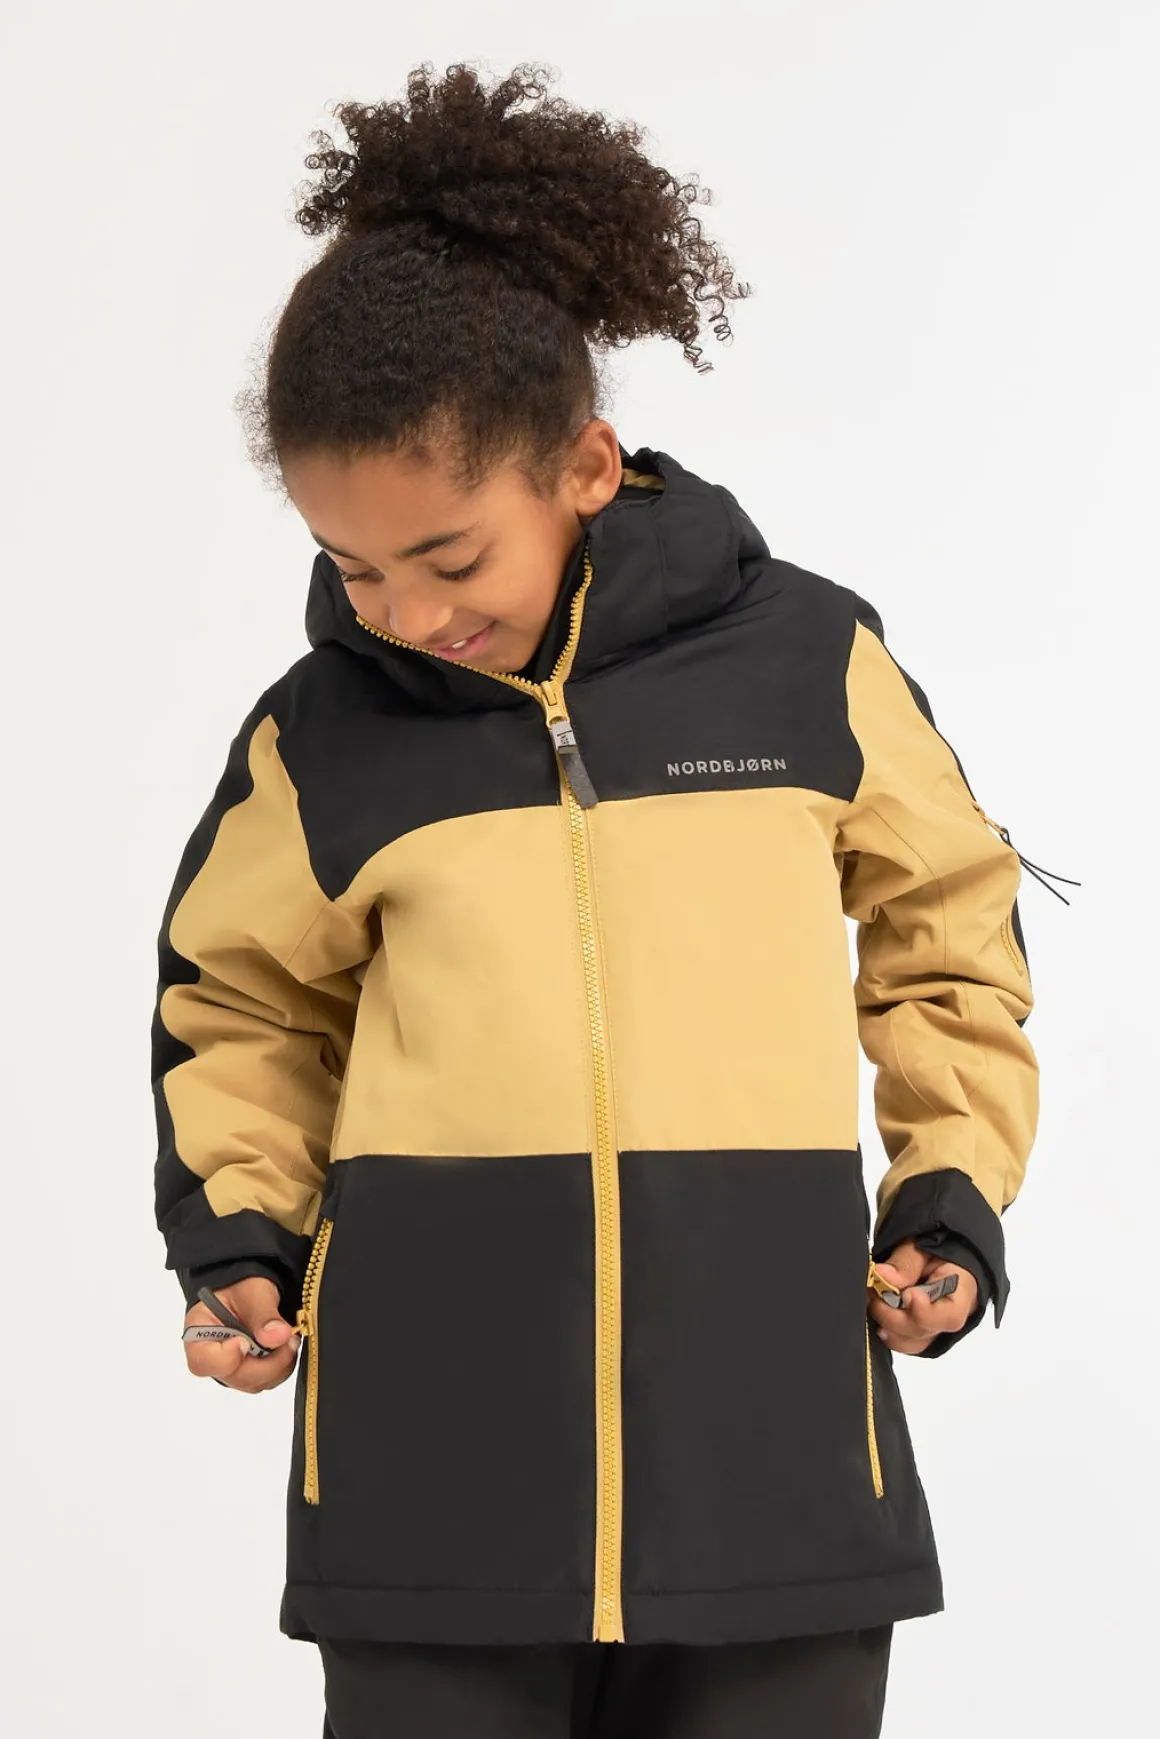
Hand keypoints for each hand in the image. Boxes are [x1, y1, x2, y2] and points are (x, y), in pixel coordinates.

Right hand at [183, 1275, 299, 1391]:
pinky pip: (269, 1381)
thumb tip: (278, 1336)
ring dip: (279, 1364)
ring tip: (289, 1337)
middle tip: (288, 1337)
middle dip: (267, 1362)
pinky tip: (287, 1345)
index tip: (245, 1341)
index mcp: (198, 1333)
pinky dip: (283, 1366)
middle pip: (235, 1377)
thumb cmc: (242, 1287)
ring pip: (255, 1383)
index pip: (202, 1362)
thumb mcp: (252, 1291)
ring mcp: (232, 1370)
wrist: (251, 1290)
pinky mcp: (250, 1375)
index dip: (226, 1358)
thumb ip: (263, 1314)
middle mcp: (212, 1358)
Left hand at [867, 1238, 978, 1354]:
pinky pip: (904, 1342)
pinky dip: (887, 1331)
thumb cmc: (936, 1244)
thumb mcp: (921, 1243)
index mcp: (961, 1288)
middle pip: (924, 1331)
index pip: (950, 1315)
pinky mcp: (921, 1333)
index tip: (906, 1295)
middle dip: (893, 1315)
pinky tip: (877, 1313)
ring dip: (887, 1325)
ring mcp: (936, 1327)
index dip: (924, 1312)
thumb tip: (883, 1276)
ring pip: (911, 1342)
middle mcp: (951, 1314)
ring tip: (873, 1300)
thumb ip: (905, 1262)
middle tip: (874, 1294)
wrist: (940, 1249)